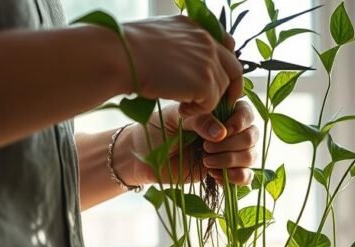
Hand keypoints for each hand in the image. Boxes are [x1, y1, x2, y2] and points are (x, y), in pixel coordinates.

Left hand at [118, 101, 259, 185]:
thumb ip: (199, 121)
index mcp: (219, 112)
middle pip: (252, 135)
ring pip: (250, 156)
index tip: (224, 130)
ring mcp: (228, 152)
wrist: (143, 157)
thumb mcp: (175, 118)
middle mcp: (228, 131)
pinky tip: (215, 176)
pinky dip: (236, 177)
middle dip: (232, 144)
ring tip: (206, 162)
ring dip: (231, 160)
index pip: (246, 113)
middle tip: (206, 148)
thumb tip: (221, 133)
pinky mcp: (224, 172)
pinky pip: (246, 177)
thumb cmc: (157, 130)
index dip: (240, 122)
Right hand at [122, 16, 242, 116]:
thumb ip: (181, 46)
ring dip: (206, 101)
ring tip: (184, 105)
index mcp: (195, 27)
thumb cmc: (126, 49)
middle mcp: (207, 40)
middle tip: (219, 102)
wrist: (120, 55)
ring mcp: (209, 60)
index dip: (225, 64)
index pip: (226, 44)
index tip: (217, 78)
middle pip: (234, 68)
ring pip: (221, 88)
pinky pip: (211, 104)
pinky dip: (198, 110)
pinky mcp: (206, 81)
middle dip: (231, 88)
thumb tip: (187, 64)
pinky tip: (180, 108)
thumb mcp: (160, 37)